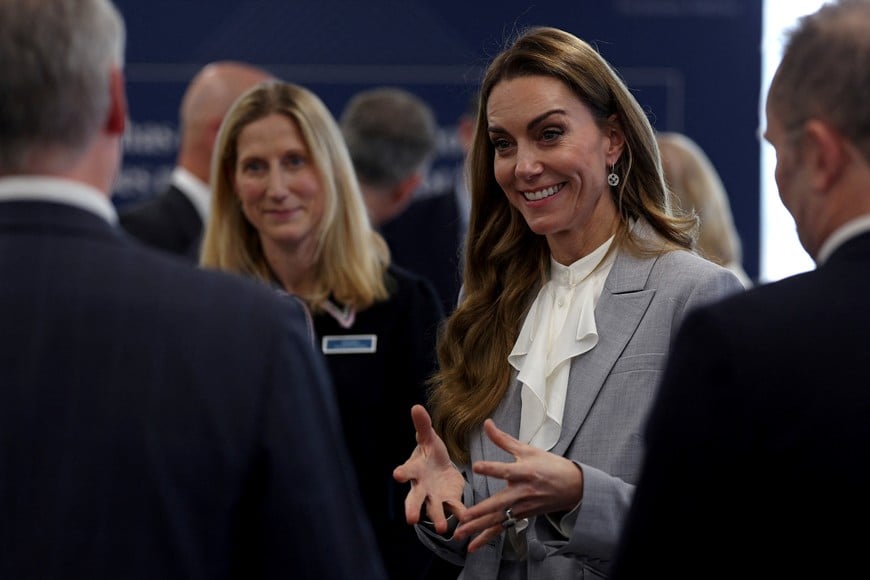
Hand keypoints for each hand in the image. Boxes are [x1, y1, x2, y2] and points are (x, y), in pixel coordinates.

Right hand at [393, 404, 466, 534]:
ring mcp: (434, 497)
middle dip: (412, 508)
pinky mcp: (450, 501)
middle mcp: (421, 487)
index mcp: (415, 469)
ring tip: (440, 527)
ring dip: (437, 518)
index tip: (397, 474)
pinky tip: (466, 522)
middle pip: (414, 499)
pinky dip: (460, 516)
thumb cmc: (430, 452)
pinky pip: (454, 510)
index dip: (402, 473)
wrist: (441, 468)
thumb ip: (423, 425)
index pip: (406, 471)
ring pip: (433, 509)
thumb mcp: (428, 438)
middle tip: (410, 518)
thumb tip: (416, 406)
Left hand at [453, 418, 582, 551]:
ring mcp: (522, 507)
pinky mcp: (521, 516)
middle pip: (499, 503)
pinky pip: (502, 528)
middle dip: (480, 511)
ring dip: (478, 528)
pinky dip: (487, 538)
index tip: (477, 467)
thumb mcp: (529, 450)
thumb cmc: (551, 466)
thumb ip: (503, 439)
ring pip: (498, 519)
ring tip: (460, 535)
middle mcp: (522, 492)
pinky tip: (473, 546)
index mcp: (525, 472)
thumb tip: (487, 423)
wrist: (574, 487)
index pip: (505, 470)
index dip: (491, 468)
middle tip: (464, 516)